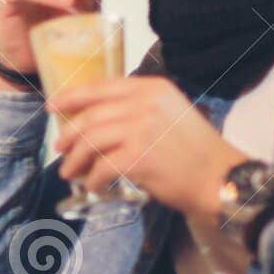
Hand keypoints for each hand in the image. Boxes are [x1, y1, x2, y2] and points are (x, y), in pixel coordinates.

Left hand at [50, 77, 247, 223]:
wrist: (220, 178)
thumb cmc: (194, 150)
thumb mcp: (168, 113)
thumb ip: (136, 109)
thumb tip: (92, 119)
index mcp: (152, 88)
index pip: (101, 87)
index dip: (71, 96)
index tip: (52, 106)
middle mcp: (145, 103)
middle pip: (90, 116)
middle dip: (68, 134)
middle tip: (60, 148)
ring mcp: (140, 129)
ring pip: (90, 141)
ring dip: (75, 160)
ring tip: (70, 172)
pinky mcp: (137, 157)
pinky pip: (101, 167)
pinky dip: (92, 179)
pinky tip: (93, 186)